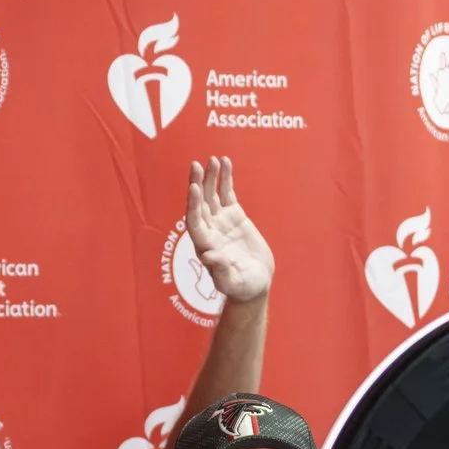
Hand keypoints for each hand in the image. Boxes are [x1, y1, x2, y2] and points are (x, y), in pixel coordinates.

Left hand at [185, 156, 271, 303]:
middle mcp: (209, 230)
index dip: (193, 205)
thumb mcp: (233, 283)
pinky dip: (226, 179)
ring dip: (211, 177)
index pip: (195, 221)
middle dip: (198, 184)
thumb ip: (220, 271)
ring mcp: (221, 222)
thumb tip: (208, 255)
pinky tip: (225, 163)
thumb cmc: (243, 288)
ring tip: (213, 159)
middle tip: (196, 165)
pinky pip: (227, 194)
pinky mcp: (234, 216)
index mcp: (205, 245)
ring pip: (212, 195)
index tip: (193, 187)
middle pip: (200, 204)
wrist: (255, 283)